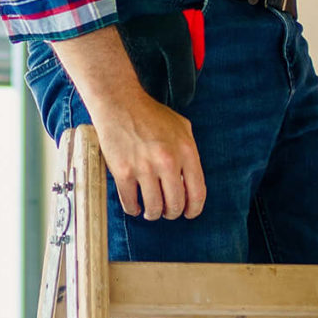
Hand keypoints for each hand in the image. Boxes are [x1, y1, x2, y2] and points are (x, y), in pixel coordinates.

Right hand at [89, 83, 207, 220]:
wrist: (120, 103)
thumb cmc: (151, 115)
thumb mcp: (182, 126)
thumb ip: (189, 152)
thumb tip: (190, 180)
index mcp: (186, 151)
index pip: (197, 192)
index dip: (193, 209)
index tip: (188, 213)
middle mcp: (167, 161)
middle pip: (175, 204)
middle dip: (171, 213)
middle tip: (166, 211)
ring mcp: (144, 168)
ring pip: (153, 208)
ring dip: (152, 214)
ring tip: (150, 210)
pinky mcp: (123, 172)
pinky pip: (130, 202)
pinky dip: (133, 209)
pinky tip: (134, 205)